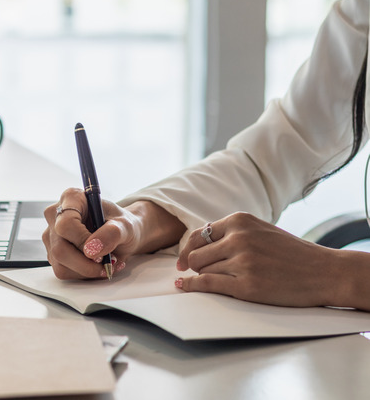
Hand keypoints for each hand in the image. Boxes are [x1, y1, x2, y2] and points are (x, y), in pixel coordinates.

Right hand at [42, 189, 184, 279]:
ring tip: (108, 263)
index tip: (100, 249)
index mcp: (71, 199)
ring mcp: (52, 236)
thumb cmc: (121, 224)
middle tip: (108, 263)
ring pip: (61, 263)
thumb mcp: (125, 225)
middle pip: (60, 248)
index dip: (82, 241)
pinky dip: (84, 274)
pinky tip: (97, 266)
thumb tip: (91, 250)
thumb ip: (111, 234)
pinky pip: (64, 271)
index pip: (65, 224)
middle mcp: (56, 216)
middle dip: (87, 263)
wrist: (121, 233)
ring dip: (88, 270)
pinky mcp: (53, 253)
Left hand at [176, 212, 345, 306]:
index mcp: (240, 220)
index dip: (186, 249)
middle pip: (195, 255)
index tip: (182, 260)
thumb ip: (231, 233)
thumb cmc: (291, 253)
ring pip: (201, 270)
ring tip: (216, 280)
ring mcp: (242, 262)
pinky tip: (184, 287)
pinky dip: (192, 286)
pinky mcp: (246, 286)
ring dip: (202, 277)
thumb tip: (196, 244)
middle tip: (199, 273)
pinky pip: (207, 284)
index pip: (198, 235)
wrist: (325, 271)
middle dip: (194, 266)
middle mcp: (238, 238)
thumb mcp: (260, 230)